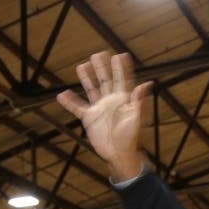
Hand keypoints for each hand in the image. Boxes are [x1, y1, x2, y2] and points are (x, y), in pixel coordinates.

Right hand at [56, 51, 152, 180]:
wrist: (119, 154)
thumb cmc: (130, 137)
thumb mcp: (136, 118)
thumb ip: (139, 100)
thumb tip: (146, 83)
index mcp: (123, 100)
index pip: (122, 80)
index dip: (121, 68)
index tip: (120, 55)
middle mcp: (110, 102)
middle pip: (105, 81)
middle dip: (102, 68)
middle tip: (98, 54)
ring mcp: (99, 109)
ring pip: (91, 90)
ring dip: (86, 78)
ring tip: (82, 65)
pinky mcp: (89, 118)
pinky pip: (77, 108)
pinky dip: (69, 102)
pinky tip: (62, 94)